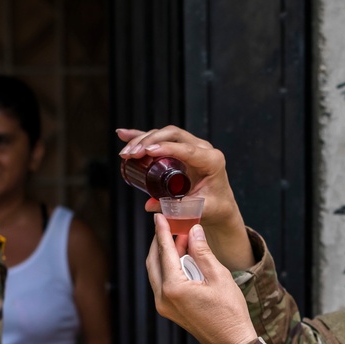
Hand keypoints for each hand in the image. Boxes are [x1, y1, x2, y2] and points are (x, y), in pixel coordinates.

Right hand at [117, 126, 254, 270]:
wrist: (220, 206)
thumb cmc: (215, 207)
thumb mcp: (199, 208)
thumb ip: (179, 207)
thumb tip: (150, 205)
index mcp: (211, 160)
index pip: (186, 149)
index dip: (166, 148)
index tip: (147, 151)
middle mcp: (203, 148)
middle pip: (172, 135)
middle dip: (149, 141)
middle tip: (131, 153)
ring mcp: (192, 146)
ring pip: (165, 134)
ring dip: (142, 139)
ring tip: (125, 152)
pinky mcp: (180, 149)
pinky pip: (160, 139)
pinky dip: (142, 136)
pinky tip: (124, 134)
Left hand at [146, 214, 256, 343]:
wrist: (232, 342)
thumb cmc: (229, 312)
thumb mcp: (218, 276)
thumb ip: (202, 252)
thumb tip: (193, 231)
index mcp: (173, 288)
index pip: (164, 252)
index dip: (162, 231)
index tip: (160, 216)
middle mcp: (163, 298)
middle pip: (154, 261)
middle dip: (161, 242)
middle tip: (172, 226)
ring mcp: (164, 306)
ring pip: (157, 272)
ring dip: (166, 255)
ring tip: (183, 241)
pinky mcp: (169, 310)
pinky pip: (163, 283)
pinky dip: (170, 268)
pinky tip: (183, 260)